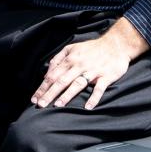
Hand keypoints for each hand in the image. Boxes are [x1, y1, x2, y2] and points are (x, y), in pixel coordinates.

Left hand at [31, 18, 148, 109]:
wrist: (116, 44)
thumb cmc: (92, 48)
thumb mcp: (72, 48)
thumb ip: (58, 59)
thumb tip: (47, 72)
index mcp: (70, 59)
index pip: (52, 75)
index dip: (43, 87)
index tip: (34, 99)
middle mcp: (79, 65)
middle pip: (61, 81)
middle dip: (49, 93)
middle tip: (40, 105)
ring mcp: (93, 71)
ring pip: (77, 84)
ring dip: (67, 95)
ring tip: (58, 105)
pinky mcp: (106, 76)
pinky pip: (99, 88)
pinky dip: (94, 97)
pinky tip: (88, 107)